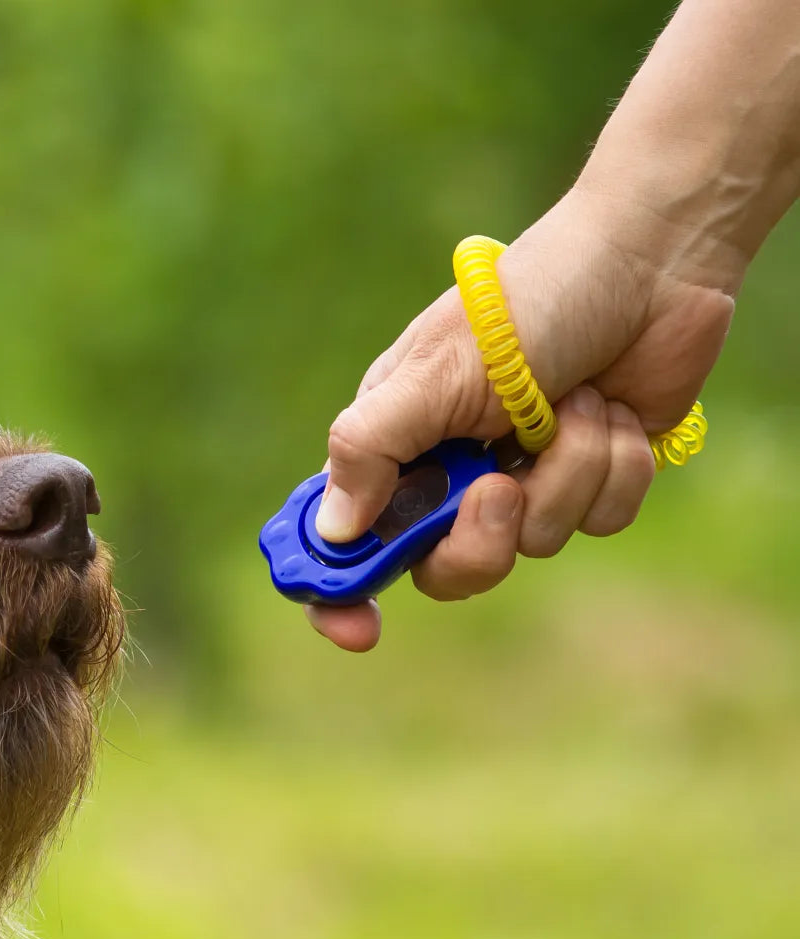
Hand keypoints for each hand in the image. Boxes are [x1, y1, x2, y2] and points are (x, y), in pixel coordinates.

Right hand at [306, 187, 732, 651]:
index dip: (340, 589)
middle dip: (482, 537)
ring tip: (574, 402)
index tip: (360, 631)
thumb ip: (370, 449)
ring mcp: (523, 477)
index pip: (344, 536)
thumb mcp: (434, 373)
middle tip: (501, 487)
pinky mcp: (589, 478)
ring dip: (566, 472)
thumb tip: (334, 532)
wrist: (648, 264)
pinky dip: (614, 466)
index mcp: (394, 441)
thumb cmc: (527, 302)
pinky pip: (598, 521)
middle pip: (444, 567)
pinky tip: (612, 410)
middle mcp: (451, 470)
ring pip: (534, 544)